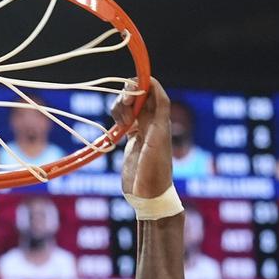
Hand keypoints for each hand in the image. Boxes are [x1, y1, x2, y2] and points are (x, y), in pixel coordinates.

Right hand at [112, 77, 173, 198]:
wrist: (148, 195)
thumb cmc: (155, 169)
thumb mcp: (158, 137)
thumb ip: (157, 110)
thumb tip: (153, 85)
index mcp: (161, 121)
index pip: (154, 93)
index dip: (144, 84)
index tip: (131, 83)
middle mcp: (152, 124)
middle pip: (139, 98)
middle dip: (128, 96)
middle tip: (123, 107)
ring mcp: (141, 132)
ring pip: (129, 109)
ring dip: (120, 108)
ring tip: (120, 123)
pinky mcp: (131, 142)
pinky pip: (124, 122)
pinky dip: (117, 119)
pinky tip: (117, 126)